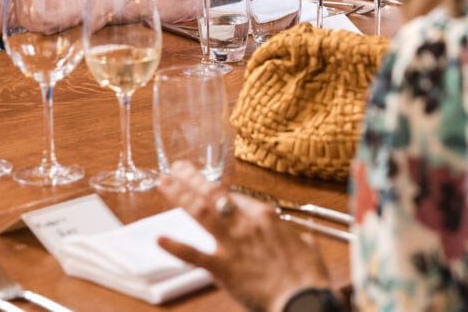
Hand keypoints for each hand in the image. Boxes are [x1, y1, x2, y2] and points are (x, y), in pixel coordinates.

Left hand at [157, 162, 331, 311]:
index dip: (219, 189)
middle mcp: (246, 222)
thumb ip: (298, 240)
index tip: (208, 185)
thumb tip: (300, 240)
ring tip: (165, 183)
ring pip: (201, 212)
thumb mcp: (308, 248)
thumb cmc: (308, 276)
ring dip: (181, 196)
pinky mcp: (222, 266)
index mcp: (266, 215)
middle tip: (178, 167)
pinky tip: (160, 239)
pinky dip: (175, 246)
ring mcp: (232, 243)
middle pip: (214, 194)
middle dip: (194, 178)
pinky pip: (194, 254)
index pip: (236, 196)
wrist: (302, 299)